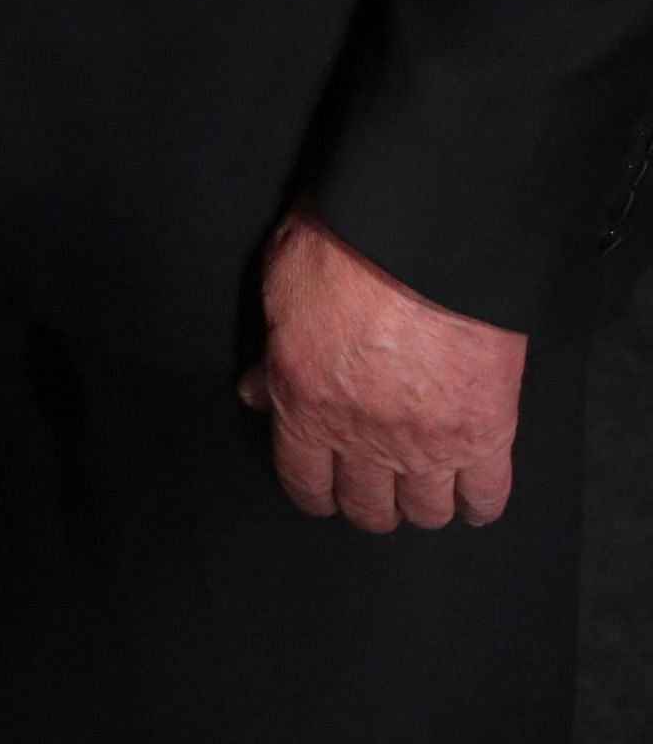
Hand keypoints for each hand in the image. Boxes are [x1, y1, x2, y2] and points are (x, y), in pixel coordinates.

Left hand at [239, 206, 526, 531]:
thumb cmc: (344, 241)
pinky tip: (473, 494)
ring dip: (423, 503)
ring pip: (426, 510)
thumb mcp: (281, 283)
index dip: (316, 491)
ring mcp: (427, 442)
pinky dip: (480, 502)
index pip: (305, 480)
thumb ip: (270, 349)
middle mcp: (363, 438)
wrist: (425, 233)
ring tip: (426, 485)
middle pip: (368, 506)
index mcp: (304, 402)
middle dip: (370, 500)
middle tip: (378, 483)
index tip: (325, 489)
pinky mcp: (485, 432)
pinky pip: (486, 495)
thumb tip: (256, 390)